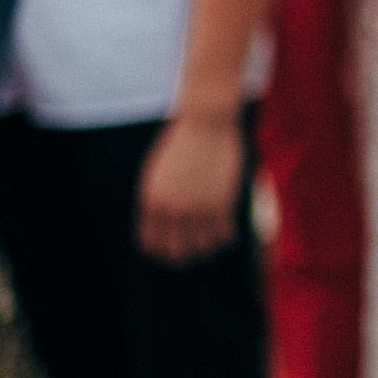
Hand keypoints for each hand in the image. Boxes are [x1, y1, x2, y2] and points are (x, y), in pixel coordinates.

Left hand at [138, 112, 245, 264]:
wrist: (206, 122)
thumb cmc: (181, 143)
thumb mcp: (158, 173)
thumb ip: (158, 202)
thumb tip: (164, 227)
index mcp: (151, 201)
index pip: (151, 243)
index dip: (160, 251)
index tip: (171, 249)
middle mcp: (173, 208)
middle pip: (176, 252)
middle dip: (183, 255)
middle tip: (192, 250)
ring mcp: (199, 207)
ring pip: (203, 247)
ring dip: (207, 247)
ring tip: (212, 240)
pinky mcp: (223, 202)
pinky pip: (225, 235)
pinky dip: (226, 237)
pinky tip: (227, 231)